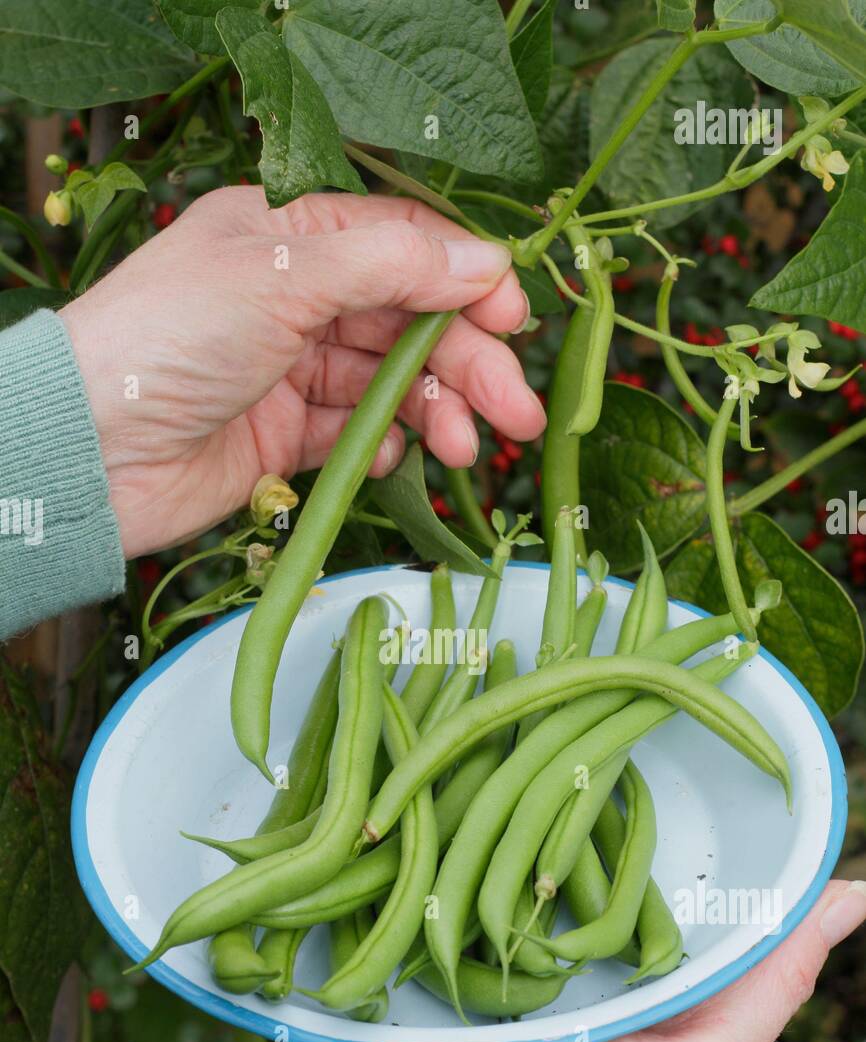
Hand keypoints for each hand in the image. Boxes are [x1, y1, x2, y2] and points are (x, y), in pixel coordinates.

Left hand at [60, 187, 543, 556]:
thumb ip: (390, 263)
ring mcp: (290, 369)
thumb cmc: (172, 336)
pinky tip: (395, 456)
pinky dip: (385, 444)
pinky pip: (356, 434)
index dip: (465, 280)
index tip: (513, 320)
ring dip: (438, 411)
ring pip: (391, 382)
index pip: (403, 246)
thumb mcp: (285, 274)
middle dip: (469, 363)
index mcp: (291, 235)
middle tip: (518, 409)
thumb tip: (484, 260)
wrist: (91, 450)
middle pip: (408, 321)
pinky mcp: (284, 435)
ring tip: (467, 449)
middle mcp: (295, 297)